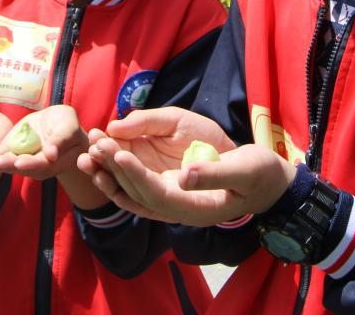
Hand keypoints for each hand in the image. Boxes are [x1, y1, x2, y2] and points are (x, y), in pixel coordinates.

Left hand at [0, 105, 87, 180]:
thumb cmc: (67, 124)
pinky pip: (2, 156)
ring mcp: (24, 160)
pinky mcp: (12, 153)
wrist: (55, 122)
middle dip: (9, 165)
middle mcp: (37, 166)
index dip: (31, 164)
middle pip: (24, 167)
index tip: (19, 163)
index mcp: (54, 162)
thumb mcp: (68, 127)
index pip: (43, 165)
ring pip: (11, 164)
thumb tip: (51, 155)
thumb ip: (61, 140)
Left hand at [79, 109, 294, 225]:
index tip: (118, 153)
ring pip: (133, 193)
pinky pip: (138, 190)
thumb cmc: (261, 174)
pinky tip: (103, 164)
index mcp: (197, 209)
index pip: (157, 195)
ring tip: (87, 152)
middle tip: (94, 143)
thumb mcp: (246, 169)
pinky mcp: (170, 192)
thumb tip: (185, 175)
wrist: (268, 182)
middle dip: (114, 168)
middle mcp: (179, 211)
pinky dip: (118, 178)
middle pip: (138, 194)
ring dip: (109, 173)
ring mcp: (173, 204)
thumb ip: (215, 174)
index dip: (135, 176)